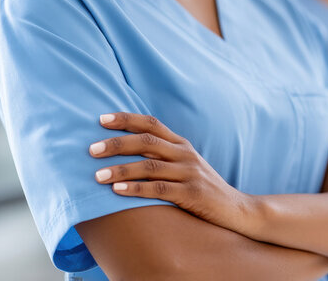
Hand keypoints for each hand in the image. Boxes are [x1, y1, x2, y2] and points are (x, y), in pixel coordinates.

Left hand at [89, 112, 255, 234]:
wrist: (236, 209)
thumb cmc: (203, 188)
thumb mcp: (185, 166)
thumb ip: (163, 156)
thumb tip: (126, 151)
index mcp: (181, 144)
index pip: (151, 123)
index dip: (126, 119)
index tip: (101, 120)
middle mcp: (185, 154)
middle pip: (146, 141)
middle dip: (116, 144)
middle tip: (91, 150)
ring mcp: (189, 173)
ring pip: (149, 166)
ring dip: (121, 169)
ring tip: (97, 176)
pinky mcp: (192, 193)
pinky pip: (159, 189)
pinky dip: (136, 189)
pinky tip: (117, 191)